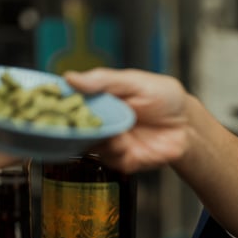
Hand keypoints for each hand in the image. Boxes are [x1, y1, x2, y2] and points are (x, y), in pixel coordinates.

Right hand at [64, 68, 190, 172]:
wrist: (187, 124)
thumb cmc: (163, 97)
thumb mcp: (133, 81)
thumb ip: (103, 81)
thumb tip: (70, 77)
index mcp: (99, 100)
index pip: (70, 102)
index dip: (59, 103)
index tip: (50, 102)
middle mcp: (101, 122)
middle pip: (73, 127)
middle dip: (72, 125)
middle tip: (77, 120)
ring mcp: (110, 142)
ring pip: (88, 145)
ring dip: (97, 138)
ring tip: (114, 129)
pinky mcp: (121, 160)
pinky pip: (108, 159)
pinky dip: (113, 150)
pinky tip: (124, 142)